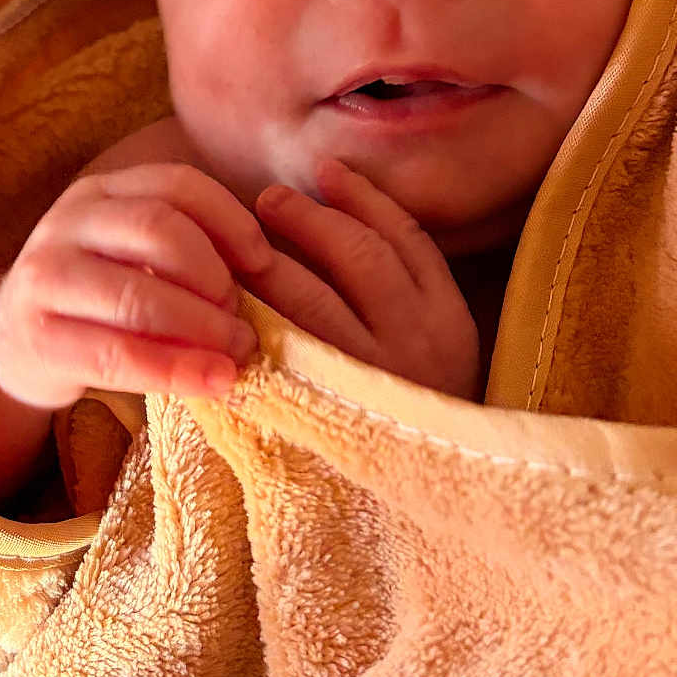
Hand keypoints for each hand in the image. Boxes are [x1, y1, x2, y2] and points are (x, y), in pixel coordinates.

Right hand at [0, 163, 273, 408]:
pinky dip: (175, 370)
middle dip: (214, 278)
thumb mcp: (130, 255)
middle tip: (242, 321)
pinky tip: (213, 382)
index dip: (230, 220)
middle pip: (159, 230)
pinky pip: (118, 354)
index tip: (263, 263)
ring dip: (201, 328)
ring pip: (138, 295)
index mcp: (99, 193)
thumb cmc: (95, 300)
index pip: (176, 184)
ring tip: (235, 354)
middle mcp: (67, 222)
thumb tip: (266, 274)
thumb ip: (181, 250)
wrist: (13, 345)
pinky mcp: (37, 338)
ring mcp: (44, 277)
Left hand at [246, 157, 481, 399]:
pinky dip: (250, 317)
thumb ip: (401, 282)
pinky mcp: (318, 412)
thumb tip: (340, 190)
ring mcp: (365, 380)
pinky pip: (278, 349)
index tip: (327, 172)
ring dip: (268, 261)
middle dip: (308, 220)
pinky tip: (226, 302)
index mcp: (451, 324)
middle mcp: (415, 347)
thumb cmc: (413, 410)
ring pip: (310, 298)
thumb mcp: (433, 345)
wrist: (421, 505)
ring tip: (238, 244)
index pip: (406, 241)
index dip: (364, 199)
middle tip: (266, 201)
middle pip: (356, 257)